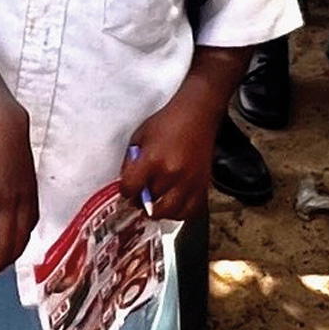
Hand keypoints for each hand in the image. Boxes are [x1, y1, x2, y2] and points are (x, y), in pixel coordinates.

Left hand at [121, 94, 216, 221]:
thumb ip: (131, 161)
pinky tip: (172, 205)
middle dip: (141, 202)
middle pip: (150, 203)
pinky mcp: (203, 186)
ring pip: (170, 212)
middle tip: (138, 198)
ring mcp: (189, 182)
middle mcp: (171, 174)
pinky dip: (179, 213)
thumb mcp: (139, 137)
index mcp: (152, 159)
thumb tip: (126, 181)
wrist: (196, 116)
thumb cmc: (167, 123)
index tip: (126, 190)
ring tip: (154, 204)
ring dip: (159, 211)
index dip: (125, 191)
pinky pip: (190, 211)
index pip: (131, 188)